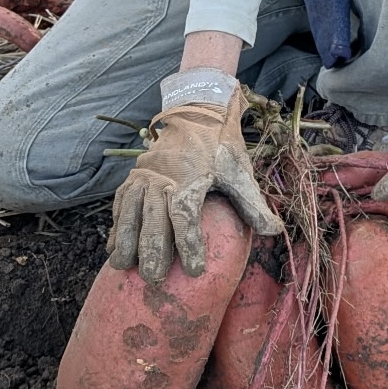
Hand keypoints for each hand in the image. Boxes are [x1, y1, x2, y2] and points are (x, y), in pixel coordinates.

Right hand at [107, 85, 281, 283]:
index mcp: (190, 179)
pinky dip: (116, 225)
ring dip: (126, 240)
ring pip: (130, 211)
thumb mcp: (239, 170)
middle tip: (154, 278)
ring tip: (124, 267)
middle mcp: (163, 178)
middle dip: (152, 251)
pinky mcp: (134, 175)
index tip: (195, 271)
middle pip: (154, 219)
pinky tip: (114, 247)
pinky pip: (120, 203)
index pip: (186, 218)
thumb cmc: (220, 145)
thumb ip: (252, 203)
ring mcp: (145, 175)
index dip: (190, 246)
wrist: (197, 110)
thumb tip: (274, 232)